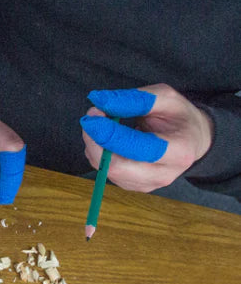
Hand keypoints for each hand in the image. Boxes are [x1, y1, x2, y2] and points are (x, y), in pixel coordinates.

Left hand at [80, 84, 213, 191]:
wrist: (191, 140)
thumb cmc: (179, 118)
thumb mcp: (166, 98)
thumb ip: (135, 99)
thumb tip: (100, 101)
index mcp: (179, 151)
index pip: (139, 149)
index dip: (111, 133)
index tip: (94, 114)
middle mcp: (163, 174)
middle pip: (116, 167)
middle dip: (95, 140)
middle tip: (91, 116)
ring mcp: (146, 184)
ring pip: (105, 170)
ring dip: (94, 144)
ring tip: (101, 122)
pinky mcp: (132, 185)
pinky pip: (104, 171)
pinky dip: (98, 151)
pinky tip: (107, 137)